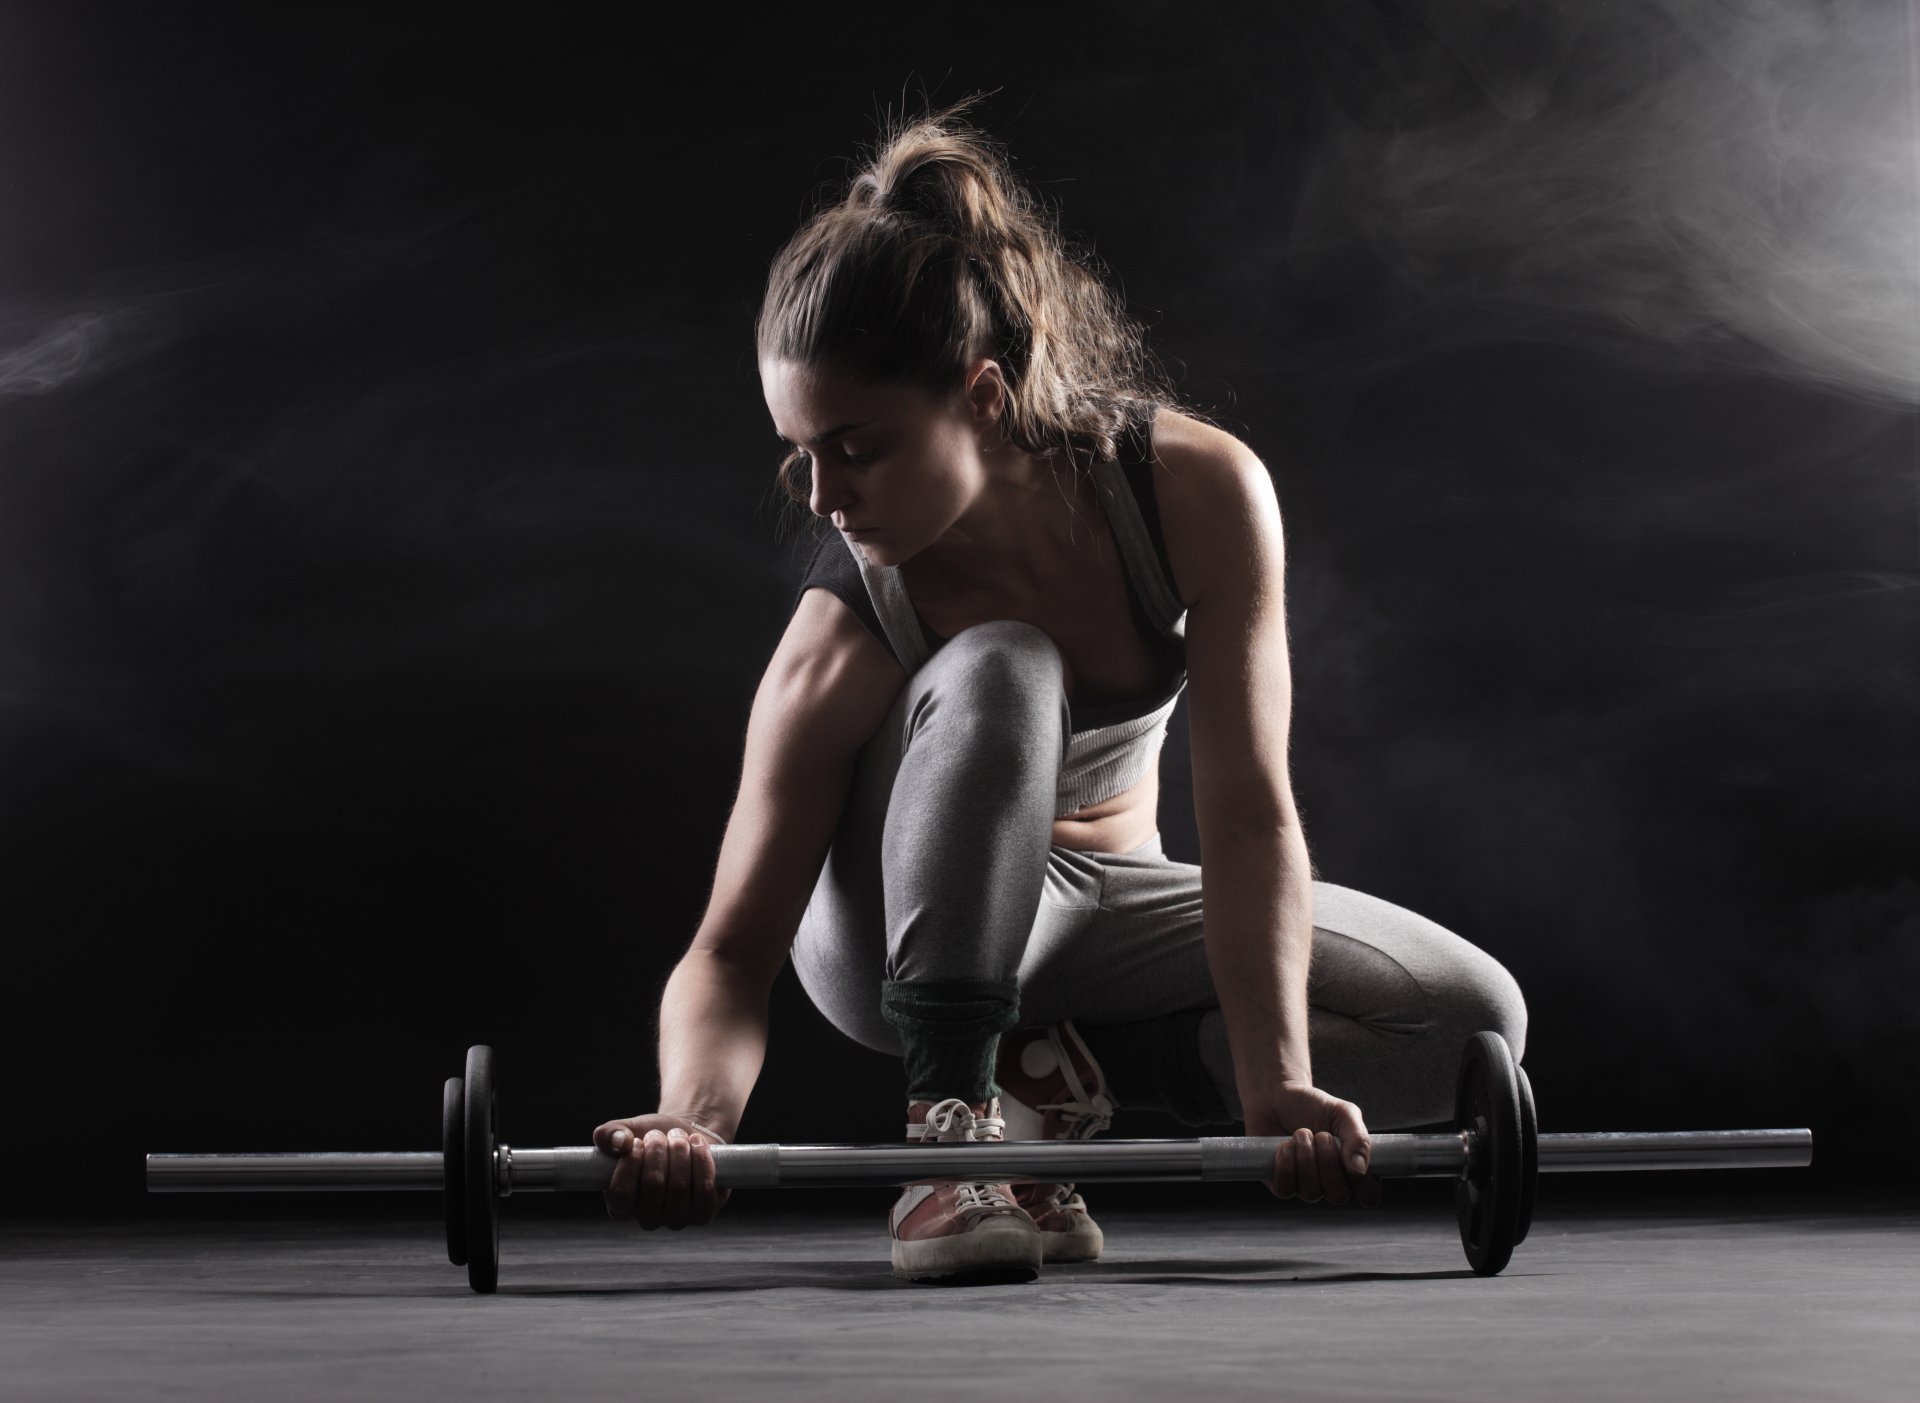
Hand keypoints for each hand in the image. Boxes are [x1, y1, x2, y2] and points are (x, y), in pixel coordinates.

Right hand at [591, 1112, 730, 1228]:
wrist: (686, 1139)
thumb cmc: (651, 1140)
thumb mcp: (626, 1131)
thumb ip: (608, 1134)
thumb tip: (618, 1143)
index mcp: (620, 1206)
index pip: (620, 1193)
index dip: (630, 1162)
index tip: (636, 1141)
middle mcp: (647, 1219)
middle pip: (653, 1185)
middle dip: (658, 1150)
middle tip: (659, 1134)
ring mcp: (676, 1220)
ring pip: (680, 1186)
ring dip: (680, 1151)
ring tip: (678, 1136)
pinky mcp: (702, 1214)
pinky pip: (704, 1190)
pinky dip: (702, 1160)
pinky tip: (696, 1144)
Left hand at [1244, 1083, 1382, 1207]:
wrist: (1277, 1095)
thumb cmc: (1313, 1106)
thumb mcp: (1344, 1113)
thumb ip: (1358, 1138)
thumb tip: (1359, 1170)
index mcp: (1352, 1168)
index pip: (1368, 1195)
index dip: (1365, 1187)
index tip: (1354, 1166)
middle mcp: (1330, 1182)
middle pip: (1338, 1196)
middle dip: (1328, 1163)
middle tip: (1321, 1135)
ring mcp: (1304, 1185)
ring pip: (1311, 1193)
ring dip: (1305, 1158)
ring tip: (1301, 1133)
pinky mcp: (1279, 1183)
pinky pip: (1285, 1190)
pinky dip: (1285, 1165)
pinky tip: (1284, 1146)